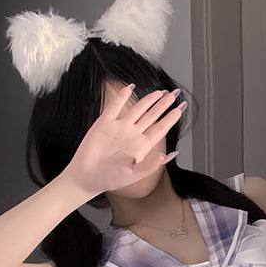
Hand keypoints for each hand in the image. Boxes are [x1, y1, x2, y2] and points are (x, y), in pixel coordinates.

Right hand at [61, 84, 185, 197]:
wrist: (87, 176)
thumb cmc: (110, 179)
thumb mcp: (133, 175)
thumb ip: (150, 165)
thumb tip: (165, 156)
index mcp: (141, 147)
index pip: (159, 130)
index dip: (169, 119)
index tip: (179, 110)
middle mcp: (132, 135)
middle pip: (151, 116)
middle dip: (162, 106)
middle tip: (173, 95)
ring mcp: (119, 127)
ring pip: (137, 109)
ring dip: (148, 100)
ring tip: (159, 92)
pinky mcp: (104, 123)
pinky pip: (115, 106)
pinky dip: (122, 96)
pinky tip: (130, 87)